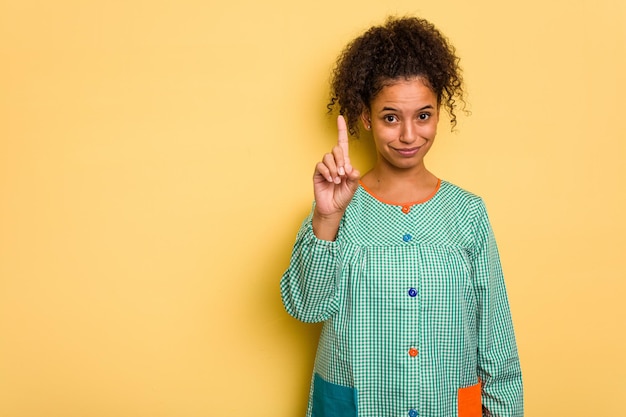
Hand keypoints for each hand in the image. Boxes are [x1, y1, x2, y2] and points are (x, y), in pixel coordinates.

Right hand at [312, 116, 359, 238]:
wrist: (333, 208)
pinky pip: (320, 165)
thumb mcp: (353, 186)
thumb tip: (349, 167)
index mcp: (344, 162)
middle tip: (344, 173)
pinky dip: (327, 172)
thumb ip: (354, 176)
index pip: (342, 143)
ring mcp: (325, 167)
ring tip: (337, 179)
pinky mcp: (317, 173)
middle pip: (336, 149)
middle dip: (341, 160)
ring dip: (334, 168)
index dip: (341, 130)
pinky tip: (330, 180)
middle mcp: (334, 162)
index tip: (340, 117)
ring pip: (328, 157)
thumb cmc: (343, 196)